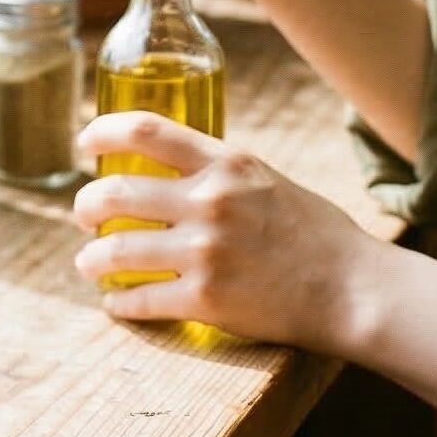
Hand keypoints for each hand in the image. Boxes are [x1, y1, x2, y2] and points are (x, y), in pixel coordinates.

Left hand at [71, 110, 380, 350]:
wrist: (353, 289)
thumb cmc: (315, 233)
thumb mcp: (266, 180)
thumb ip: (219, 174)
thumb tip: (171, 171)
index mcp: (226, 164)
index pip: (146, 130)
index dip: (102, 133)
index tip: (85, 144)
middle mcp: (211, 202)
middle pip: (115, 192)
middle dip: (85, 206)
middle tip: (83, 216)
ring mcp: (206, 253)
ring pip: (116, 252)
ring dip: (92, 260)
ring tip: (89, 264)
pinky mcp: (207, 302)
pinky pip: (140, 302)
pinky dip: (119, 305)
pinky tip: (116, 305)